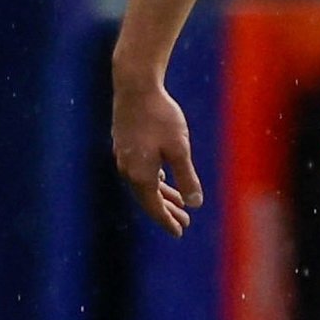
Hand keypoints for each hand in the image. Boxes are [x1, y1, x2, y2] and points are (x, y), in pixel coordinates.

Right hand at [112, 84, 203, 237]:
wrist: (135, 87)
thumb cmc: (160, 116)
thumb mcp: (179, 148)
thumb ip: (186, 177)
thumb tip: (195, 204)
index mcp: (140, 175)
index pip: (154, 207)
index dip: (168, 220)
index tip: (180, 232)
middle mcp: (128, 170)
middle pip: (148, 198)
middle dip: (167, 211)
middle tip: (184, 223)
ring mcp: (124, 157)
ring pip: (144, 184)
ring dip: (162, 195)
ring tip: (178, 204)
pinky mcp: (124, 145)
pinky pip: (140, 171)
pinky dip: (153, 180)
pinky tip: (162, 178)